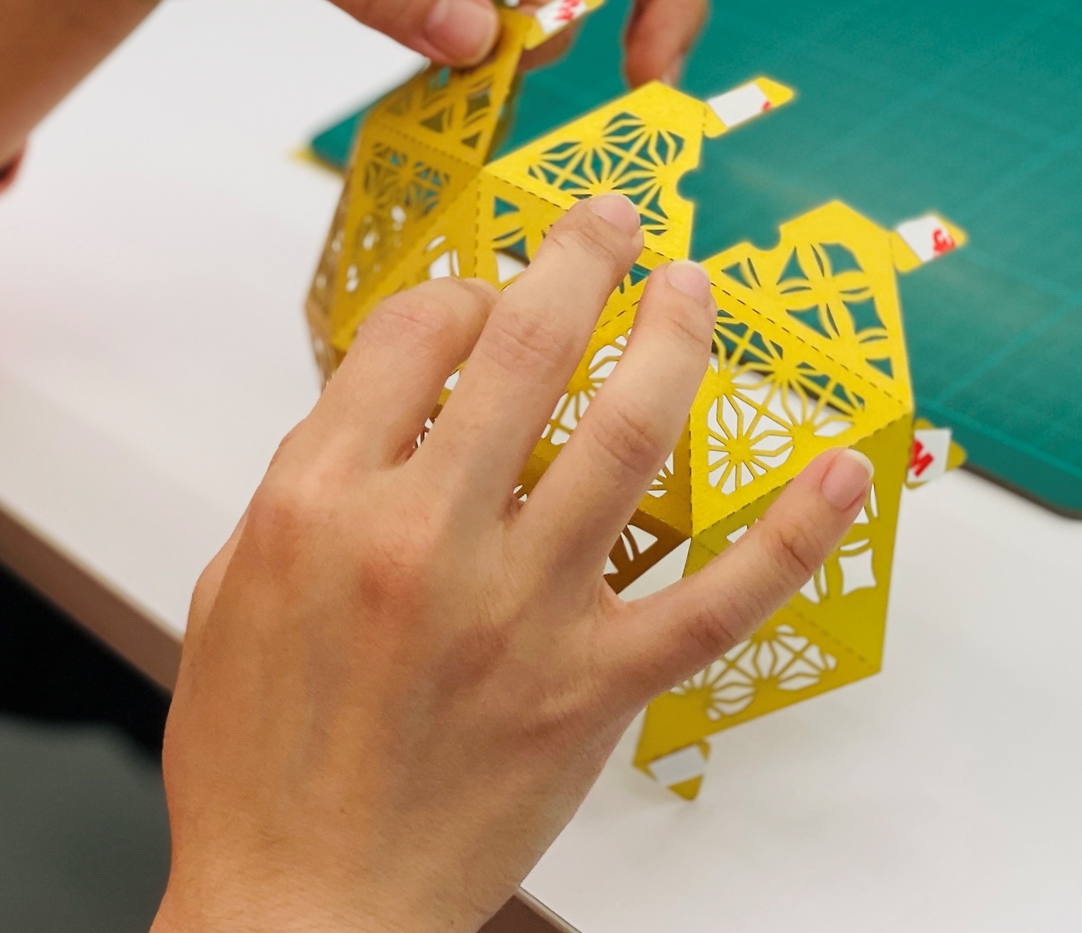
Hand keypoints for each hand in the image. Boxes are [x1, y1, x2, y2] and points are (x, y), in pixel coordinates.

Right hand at [152, 194, 874, 932]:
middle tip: (618, 217)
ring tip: (693, 288)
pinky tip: (845, 470)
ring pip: (632, 434)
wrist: (301, 909)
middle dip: (585, 257)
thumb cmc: (260, 753)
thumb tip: (402, 390)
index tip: (488, 294)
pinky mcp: (594, 688)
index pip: (416, 332)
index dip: (464, 290)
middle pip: (530, 346)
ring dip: (677, 338)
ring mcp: (522, 614)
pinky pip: (718, 597)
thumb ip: (316, 475)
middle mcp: (424, 541)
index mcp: (319, 502)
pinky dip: (795, 530)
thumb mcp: (235, 585)